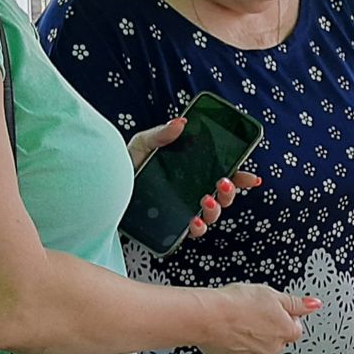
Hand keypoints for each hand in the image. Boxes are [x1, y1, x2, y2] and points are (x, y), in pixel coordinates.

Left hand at [128, 119, 261, 240]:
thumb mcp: (141, 145)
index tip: (251, 178)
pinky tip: (194, 220)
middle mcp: (191, 191)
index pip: (223, 173)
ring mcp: (183, 209)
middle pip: (224, 195)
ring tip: (207, 200)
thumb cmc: (124, 167)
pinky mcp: (172, 226)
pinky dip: (199, 227)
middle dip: (230, 192)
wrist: (102, 192)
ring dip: (217, 209)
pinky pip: (194, 232)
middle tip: (222, 183)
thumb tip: (182, 121)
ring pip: (214, 215)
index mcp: (190, 171)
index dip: (240, 177)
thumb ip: (161, 134)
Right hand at [200, 283, 317, 353]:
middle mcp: (273, 348)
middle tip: (253, 312)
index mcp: (286, 332)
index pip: (295, 326)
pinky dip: (239, 345)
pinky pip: (243, 353)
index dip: (284, 315)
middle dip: (269, 327)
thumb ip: (296, 303)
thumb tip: (314, 305)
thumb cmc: (237, 304)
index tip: (272, 308)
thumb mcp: (272, 294)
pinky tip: (230, 331)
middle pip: (278, 338)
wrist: (208, 317)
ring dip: (254, 336)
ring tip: (239, 320)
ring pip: (260, 346)